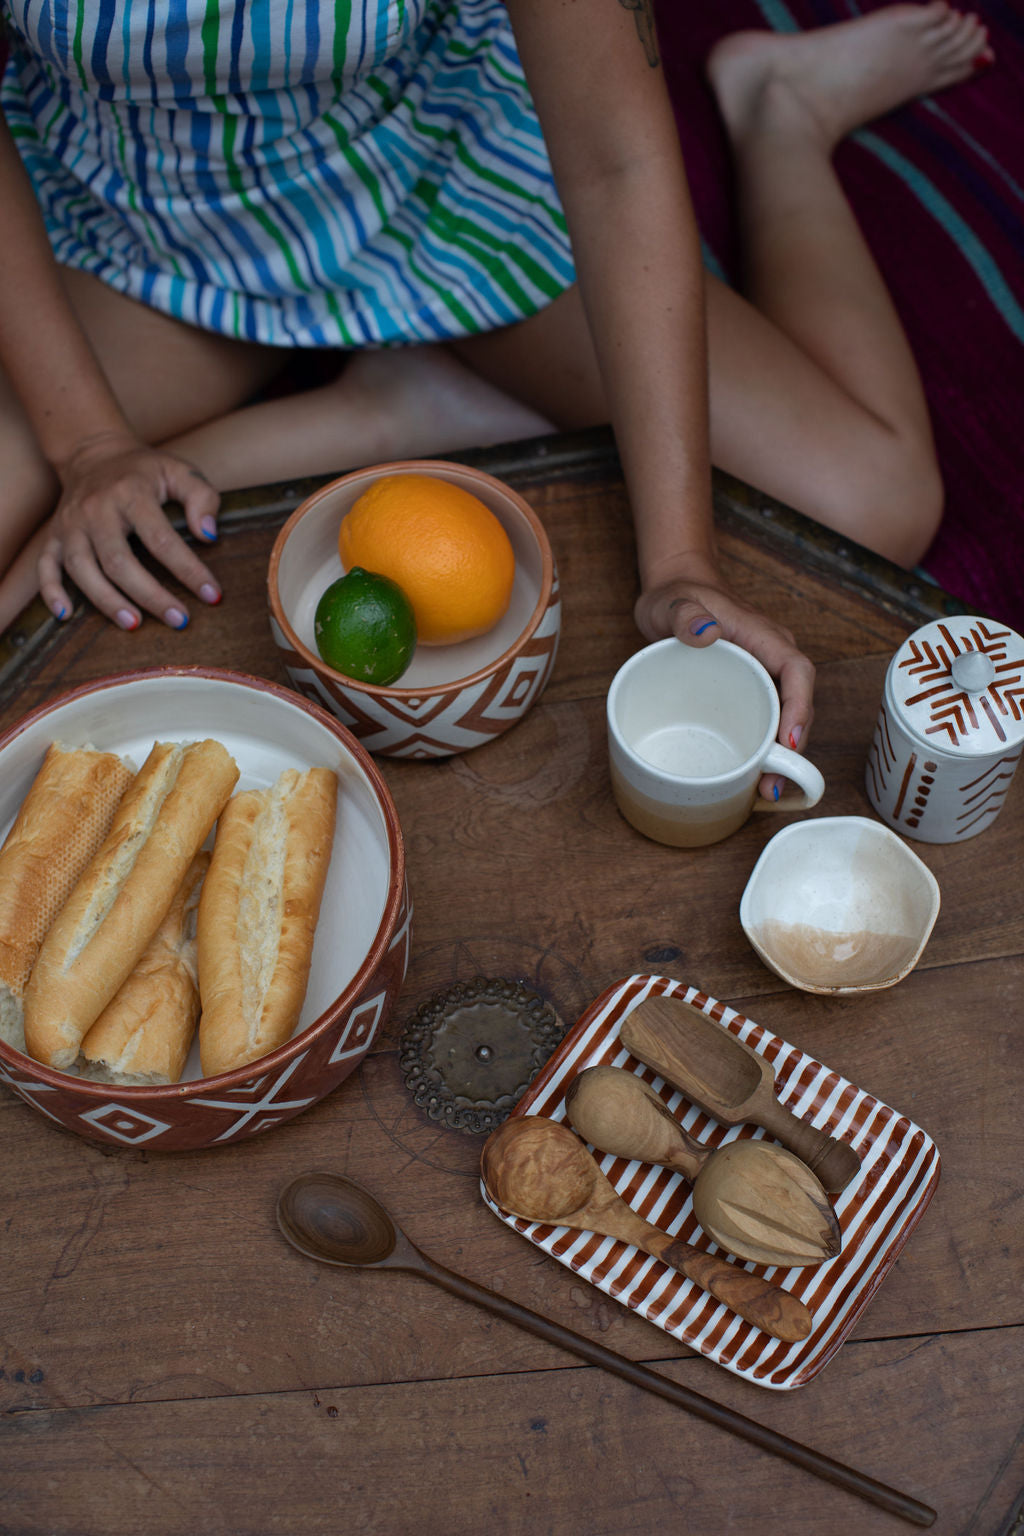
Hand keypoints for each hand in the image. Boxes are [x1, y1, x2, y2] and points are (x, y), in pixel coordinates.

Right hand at [39, 431, 222, 629]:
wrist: (93, 453)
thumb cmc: (144, 470)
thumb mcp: (179, 470)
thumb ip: (202, 497)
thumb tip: (208, 535)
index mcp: (130, 493)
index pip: (161, 539)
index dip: (188, 570)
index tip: (212, 595)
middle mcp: (96, 510)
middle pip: (118, 561)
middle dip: (150, 595)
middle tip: (179, 620)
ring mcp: (71, 525)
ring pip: (81, 569)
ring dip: (106, 600)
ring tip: (134, 624)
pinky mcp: (54, 536)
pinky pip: (45, 566)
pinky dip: (52, 592)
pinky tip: (67, 616)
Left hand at [634, 552, 814, 800]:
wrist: (674, 593)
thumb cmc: (676, 596)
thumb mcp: (671, 602)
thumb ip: (684, 614)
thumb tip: (704, 631)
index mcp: (763, 637)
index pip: (796, 671)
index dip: (799, 707)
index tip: (788, 741)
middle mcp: (770, 657)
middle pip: (797, 703)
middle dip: (793, 745)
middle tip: (771, 783)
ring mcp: (761, 675)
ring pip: (783, 717)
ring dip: (780, 754)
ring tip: (764, 790)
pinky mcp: (747, 690)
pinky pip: (764, 720)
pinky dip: (761, 748)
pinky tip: (749, 775)